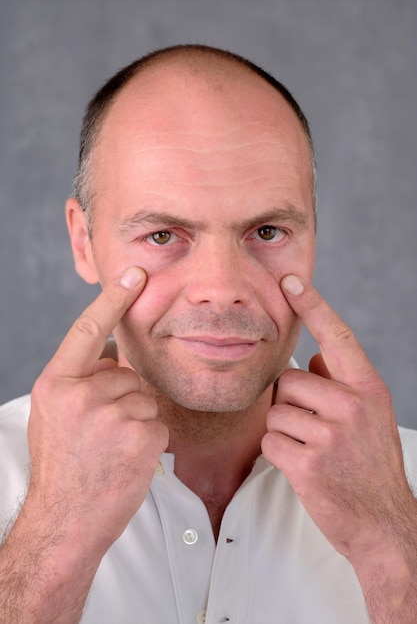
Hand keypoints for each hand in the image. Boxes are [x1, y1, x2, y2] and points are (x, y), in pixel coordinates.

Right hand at [28, 266, 168, 556]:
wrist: (64, 522)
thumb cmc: (62, 469)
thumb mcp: (54, 416)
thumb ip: (79, 382)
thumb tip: (114, 360)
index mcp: (56, 384)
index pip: (87, 330)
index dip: (112, 300)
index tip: (134, 274)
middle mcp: (81, 394)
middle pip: (126, 374)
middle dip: (123, 398)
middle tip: (102, 434)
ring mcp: (111, 415)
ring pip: (145, 399)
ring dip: (137, 421)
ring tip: (112, 450)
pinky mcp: (140, 435)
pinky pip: (158, 423)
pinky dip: (150, 441)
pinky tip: (128, 461)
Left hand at [261, 274, 415, 562]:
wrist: (383, 522)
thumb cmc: (370, 465)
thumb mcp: (371, 416)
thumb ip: (342, 383)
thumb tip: (313, 356)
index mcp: (368, 389)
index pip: (336, 336)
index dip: (313, 306)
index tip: (291, 281)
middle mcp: (352, 406)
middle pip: (288, 380)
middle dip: (289, 402)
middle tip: (311, 428)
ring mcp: (331, 435)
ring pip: (276, 412)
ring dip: (284, 431)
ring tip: (310, 449)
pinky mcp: (308, 464)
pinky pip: (270, 441)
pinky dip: (277, 454)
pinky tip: (301, 466)